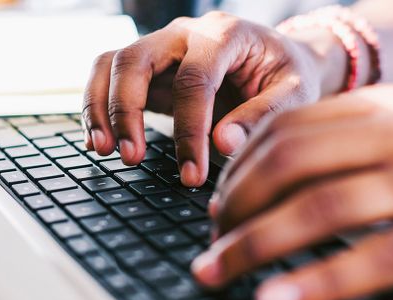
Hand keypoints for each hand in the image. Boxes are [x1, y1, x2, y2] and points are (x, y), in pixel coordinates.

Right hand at [82, 11, 346, 186]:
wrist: (279, 59)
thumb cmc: (288, 74)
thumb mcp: (295, 92)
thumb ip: (262, 116)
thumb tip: (222, 145)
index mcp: (224, 34)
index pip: (194, 80)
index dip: (189, 130)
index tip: (192, 173)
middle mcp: (185, 34)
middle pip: (135, 60)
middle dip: (125, 111)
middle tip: (132, 158)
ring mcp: (163, 47)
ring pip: (112, 64)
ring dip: (101, 108)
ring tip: (104, 150)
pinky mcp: (152, 68)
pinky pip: (110, 78)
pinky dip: (98, 107)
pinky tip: (102, 140)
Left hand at [192, 85, 392, 299]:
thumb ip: (346, 146)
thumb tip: (264, 176)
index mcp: (385, 108)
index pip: (287, 128)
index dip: (240, 168)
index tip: (218, 203)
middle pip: (290, 161)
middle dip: (236, 203)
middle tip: (212, 239)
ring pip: (319, 207)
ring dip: (255, 243)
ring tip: (217, 271)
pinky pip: (372, 259)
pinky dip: (316, 282)